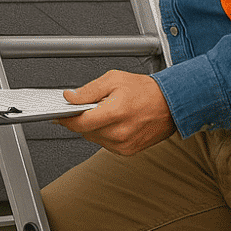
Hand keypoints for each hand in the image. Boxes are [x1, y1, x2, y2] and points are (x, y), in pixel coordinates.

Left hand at [56, 71, 175, 155]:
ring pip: (93, 138)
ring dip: (93, 127)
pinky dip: (104, 133)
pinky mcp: (127, 151)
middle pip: (84, 131)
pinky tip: (115, 122)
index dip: (66, 119)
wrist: (171, 104)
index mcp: (115, 112)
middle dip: (82, 119)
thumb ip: (88, 90)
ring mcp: (124, 144)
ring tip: (108, 112)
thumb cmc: (146, 90)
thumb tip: (70, 98)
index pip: (80, 123)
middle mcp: (120, 132)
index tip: (59, 114)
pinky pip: (105, 144)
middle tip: (91, 106)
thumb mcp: (113, 79)